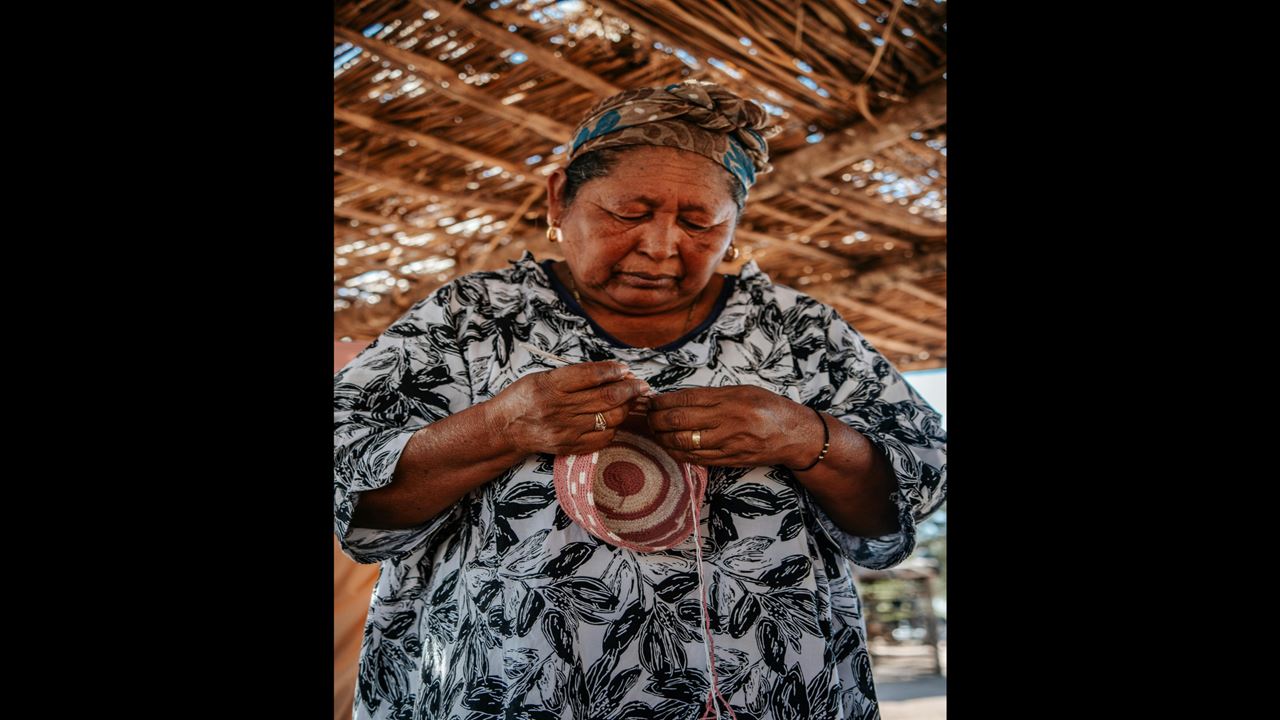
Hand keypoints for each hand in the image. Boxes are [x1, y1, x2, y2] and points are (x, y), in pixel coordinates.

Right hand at [484, 361, 652, 455]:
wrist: (505, 428)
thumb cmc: (525, 397)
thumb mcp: (543, 376)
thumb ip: (575, 374)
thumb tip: (613, 372)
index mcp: (550, 385)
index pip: (591, 376)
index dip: (613, 371)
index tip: (625, 369)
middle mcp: (558, 408)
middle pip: (606, 398)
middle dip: (630, 389)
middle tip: (641, 385)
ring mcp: (565, 430)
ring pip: (610, 418)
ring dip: (626, 408)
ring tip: (632, 400)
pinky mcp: (570, 446)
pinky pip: (603, 437)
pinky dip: (615, 426)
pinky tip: (615, 418)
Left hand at [646, 386, 822, 467]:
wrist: (794, 434)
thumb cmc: (768, 407)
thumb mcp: (741, 391)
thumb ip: (711, 395)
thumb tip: (677, 398)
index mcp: (728, 399)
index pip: (684, 400)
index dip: (662, 402)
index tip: (651, 401)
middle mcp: (726, 421)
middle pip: (678, 421)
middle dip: (656, 420)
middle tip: (648, 417)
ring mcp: (727, 443)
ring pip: (683, 443)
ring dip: (663, 438)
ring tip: (656, 432)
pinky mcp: (729, 460)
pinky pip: (696, 459)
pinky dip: (678, 453)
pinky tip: (671, 447)